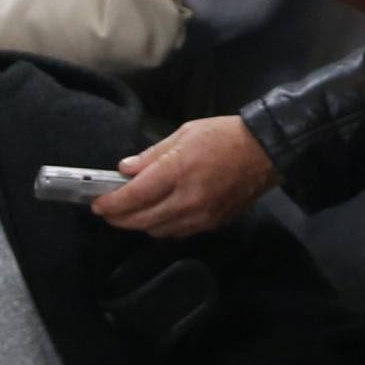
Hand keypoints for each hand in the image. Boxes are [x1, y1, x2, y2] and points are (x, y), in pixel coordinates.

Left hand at [93, 117, 278, 237]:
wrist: (266, 151)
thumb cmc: (225, 135)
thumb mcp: (185, 133)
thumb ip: (152, 154)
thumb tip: (125, 169)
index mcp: (178, 171)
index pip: (134, 196)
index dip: (111, 203)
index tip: (97, 203)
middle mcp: (187, 199)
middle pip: (141, 220)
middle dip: (119, 218)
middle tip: (108, 211)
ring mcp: (201, 215)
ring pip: (158, 230)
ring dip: (140, 224)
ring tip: (133, 212)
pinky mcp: (213, 223)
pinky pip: (178, 232)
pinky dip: (163, 226)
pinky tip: (160, 215)